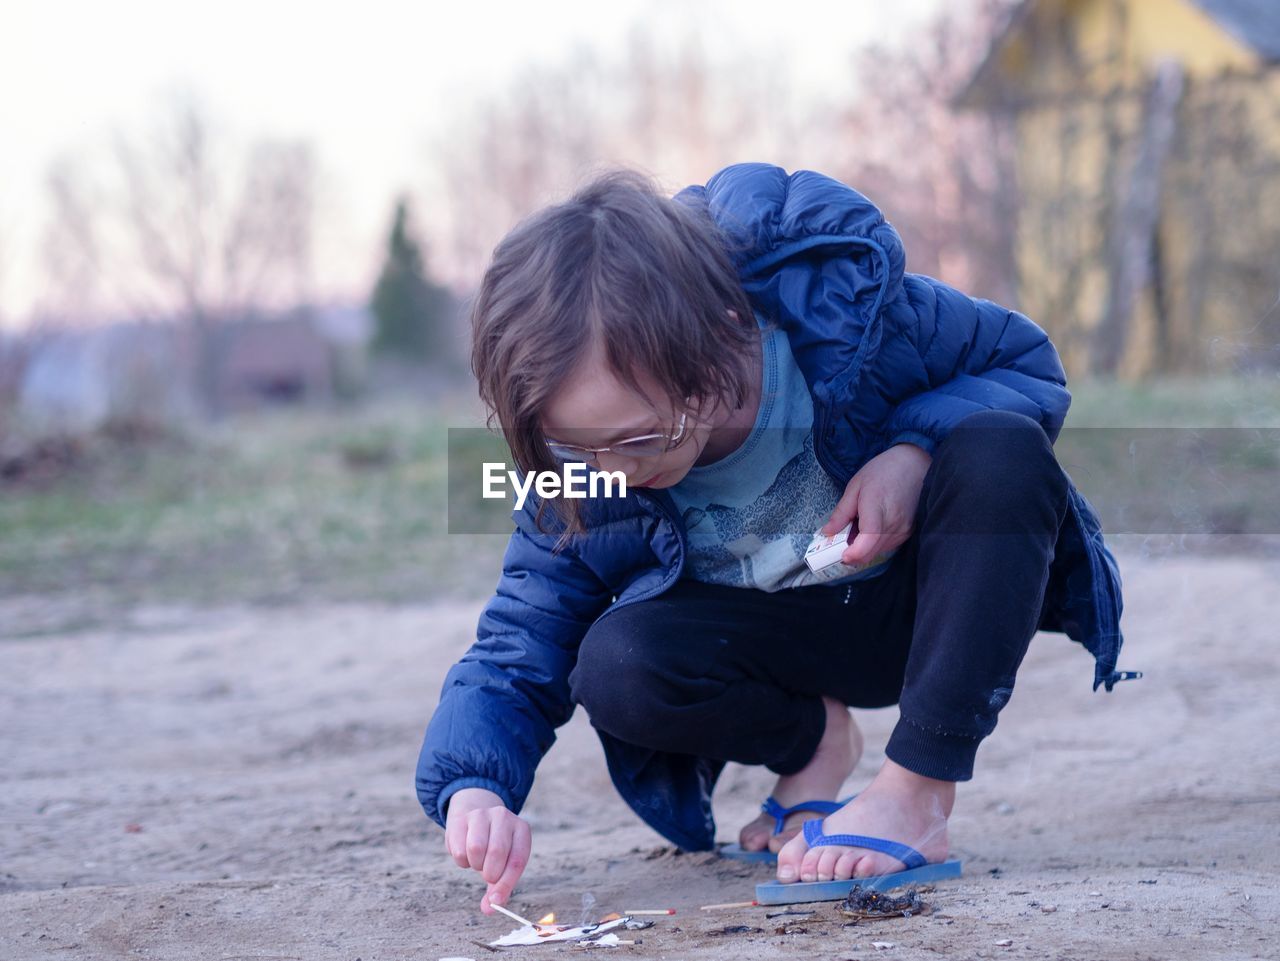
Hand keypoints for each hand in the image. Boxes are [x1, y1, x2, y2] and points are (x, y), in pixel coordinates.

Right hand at [444, 787, 531, 912]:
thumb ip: (499, 888)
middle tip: (488, 875)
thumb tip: (489, 909)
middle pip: (497, 852)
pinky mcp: (461, 820)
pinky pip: (458, 850)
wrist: (474, 816)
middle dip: (490, 872)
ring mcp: (482, 815)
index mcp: (521, 830)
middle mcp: (503, 817)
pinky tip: (466, 853)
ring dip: (475, 864)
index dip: (506, 884)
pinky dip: (461, 861)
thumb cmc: (493, 847)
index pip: (517, 860)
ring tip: (478, 861)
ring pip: (476, 849)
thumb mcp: (504, 864)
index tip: (495, 901)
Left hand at [821, 443, 931, 564]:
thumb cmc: (882, 472)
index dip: (853, 554)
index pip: (867, 541)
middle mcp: (893, 524)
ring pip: (877, 552)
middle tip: (839, 542)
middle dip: (852, 554)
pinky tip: (872, 527)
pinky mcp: (909, 533)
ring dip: (864, 548)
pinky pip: (887, 545)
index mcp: (876, 509)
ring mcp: (904, 530)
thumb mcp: (855, 487)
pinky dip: (875, 543)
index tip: (842, 556)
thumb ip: (841, 513)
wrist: (913, 465)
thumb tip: (827, 532)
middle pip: (870, 553)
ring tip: (858, 527)